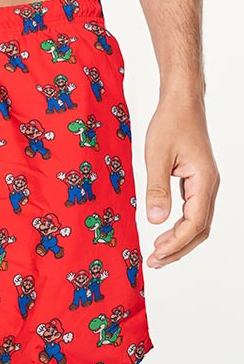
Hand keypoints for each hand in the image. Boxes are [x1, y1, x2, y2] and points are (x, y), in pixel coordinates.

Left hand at [145, 97, 218, 266]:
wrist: (181, 102)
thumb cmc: (170, 123)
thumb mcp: (156, 156)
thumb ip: (156, 189)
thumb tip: (155, 220)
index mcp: (204, 180)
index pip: (195, 222)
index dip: (176, 242)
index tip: (156, 254)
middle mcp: (209, 185)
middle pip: (200, 229)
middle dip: (178, 248)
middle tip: (154, 262)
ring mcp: (204, 183)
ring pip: (198, 222)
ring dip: (179, 240)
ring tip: (157, 254)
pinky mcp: (196, 180)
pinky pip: (192, 210)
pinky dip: (180, 226)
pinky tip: (164, 232)